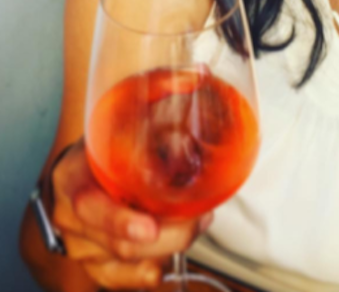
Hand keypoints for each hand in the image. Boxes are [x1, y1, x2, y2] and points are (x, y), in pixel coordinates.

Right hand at [50, 140, 212, 289]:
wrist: (74, 172)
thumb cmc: (99, 149)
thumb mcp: (114, 131)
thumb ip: (142, 138)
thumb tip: (184, 142)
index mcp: (71, 179)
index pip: (89, 205)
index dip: (120, 220)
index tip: (150, 228)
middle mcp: (70, 217)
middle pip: (117, 243)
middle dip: (166, 235)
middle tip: (199, 217)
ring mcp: (79, 245)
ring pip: (123, 262)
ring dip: (166, 247)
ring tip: (195, 224)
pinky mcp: (91, 263)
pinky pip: (117, 278)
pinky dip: (143, 274)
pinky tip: (162, 266)